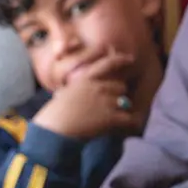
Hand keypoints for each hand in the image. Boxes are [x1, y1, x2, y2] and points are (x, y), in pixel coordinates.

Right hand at [31, 49, 145, 138]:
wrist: (55, 129)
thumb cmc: (55, 114)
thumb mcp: (64, 93)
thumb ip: (77, 89)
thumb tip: (76, 92)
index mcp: (86, 79)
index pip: (107, 63)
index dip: (121, 59)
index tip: (131, 59)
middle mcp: (98, 87)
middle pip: (121, 86)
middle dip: (118, 96)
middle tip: (112, 106)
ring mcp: (105, 101)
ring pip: (126, 102)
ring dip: (122, 109)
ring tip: (115, 118)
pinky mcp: (110, 117)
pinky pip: (129, 118)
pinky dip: (131, 122)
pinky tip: (131, 125)